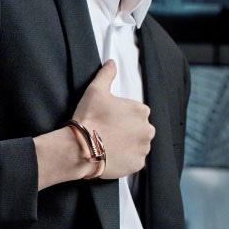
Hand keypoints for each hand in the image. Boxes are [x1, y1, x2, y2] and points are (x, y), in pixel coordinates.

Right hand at [72, 60, 154, 178]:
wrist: (81, 148)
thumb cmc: (89, 118)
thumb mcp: (96, 90)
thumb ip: (107, 74)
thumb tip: (111, 63)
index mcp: (141, 110)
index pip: (137, 112)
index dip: (122, 116)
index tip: (110, 119)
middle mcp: (147, 129)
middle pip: (139, 129)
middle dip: (128, 131)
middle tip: (109, 133)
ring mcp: (143, 148)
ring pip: (138, 145)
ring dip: (128, 145)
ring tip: (110, 145)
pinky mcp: (137, 165)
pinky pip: (134, 160)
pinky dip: (126, 159)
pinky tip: (112, 155)